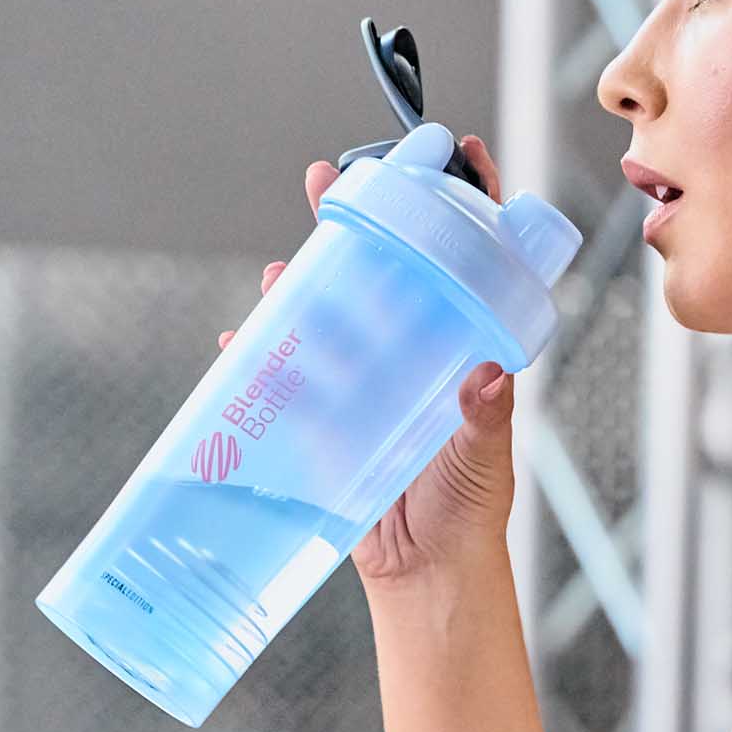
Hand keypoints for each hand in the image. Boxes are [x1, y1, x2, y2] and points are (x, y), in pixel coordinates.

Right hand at [216, 135, 518, 589]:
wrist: (427, 579)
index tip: (460, 152)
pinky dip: (260, 354)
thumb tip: (490, 375)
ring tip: (284, 261)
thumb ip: (486, 418)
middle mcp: (413, 356)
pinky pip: (288, 376)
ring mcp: (366, 384)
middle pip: (386, 270)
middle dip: (359, 222)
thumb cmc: (469, 517)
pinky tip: (241, 337)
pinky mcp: (326, 421)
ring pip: (330, 314)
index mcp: (463, 352)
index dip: (470, 206)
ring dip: (303, 282)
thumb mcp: (484, 462)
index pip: (471, 264)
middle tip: (329, 177)